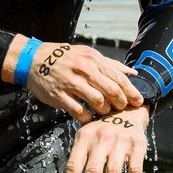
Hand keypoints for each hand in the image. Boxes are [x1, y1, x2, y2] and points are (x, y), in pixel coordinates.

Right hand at [8, 39, 143, 119]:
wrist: (34, 60)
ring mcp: (71, 83)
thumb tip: (133, 73)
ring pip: (97, 101)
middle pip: (111, 90)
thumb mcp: (88, 55)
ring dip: (104, 110)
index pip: (118, 78)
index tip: (138, 101)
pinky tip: (88, 117)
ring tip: (104, 112)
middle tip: (120, 109)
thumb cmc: (65, 58)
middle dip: (120, 103)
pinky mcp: (59, 96)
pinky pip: (79, 111)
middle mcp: (84, 70)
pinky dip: (87, 117)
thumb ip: (110, 65)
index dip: (130, 92)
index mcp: (93, 59)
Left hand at [62, 108, 149, 172]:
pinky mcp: (137, 145)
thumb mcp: (83, 141)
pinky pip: (135, 168)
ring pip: (113, 171)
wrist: (126, 109)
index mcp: (83, 138)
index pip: (74, 165)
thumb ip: (73, 164)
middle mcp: (100, 139)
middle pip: (93, 171)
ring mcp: (119, 142)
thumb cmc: (100, 130)